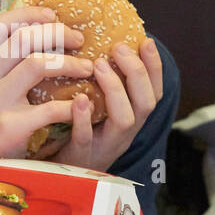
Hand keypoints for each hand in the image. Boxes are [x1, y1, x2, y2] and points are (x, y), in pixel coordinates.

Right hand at [0, 5, 95, 159]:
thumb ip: (1, 62)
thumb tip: (38, 30)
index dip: (28, 14)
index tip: (52, 14)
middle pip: (23, 38)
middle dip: (58, 33)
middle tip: (79, 39)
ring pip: (38, 65)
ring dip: (70, 64)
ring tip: (87, 68)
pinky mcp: (10, 127)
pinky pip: (51, 108)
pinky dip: (72, 105)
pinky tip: (82, 104)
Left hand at [53, 37, 163, 171]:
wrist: (60, 173)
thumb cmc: (80, 131)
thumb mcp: (100, 109)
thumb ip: (107, 83)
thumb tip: (104, 42)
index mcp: (132, 118)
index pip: (154, 91)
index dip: (154, 67)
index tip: (146, 41)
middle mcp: (125, 132)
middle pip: (146, 103)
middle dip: (136, 73)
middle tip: (119, 48)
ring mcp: (105, 145)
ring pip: (124, 120)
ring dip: (115, 90)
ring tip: (100, 66)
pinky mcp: (81, 155)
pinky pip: (86, 138)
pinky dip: (84, 118)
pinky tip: (79, 99)